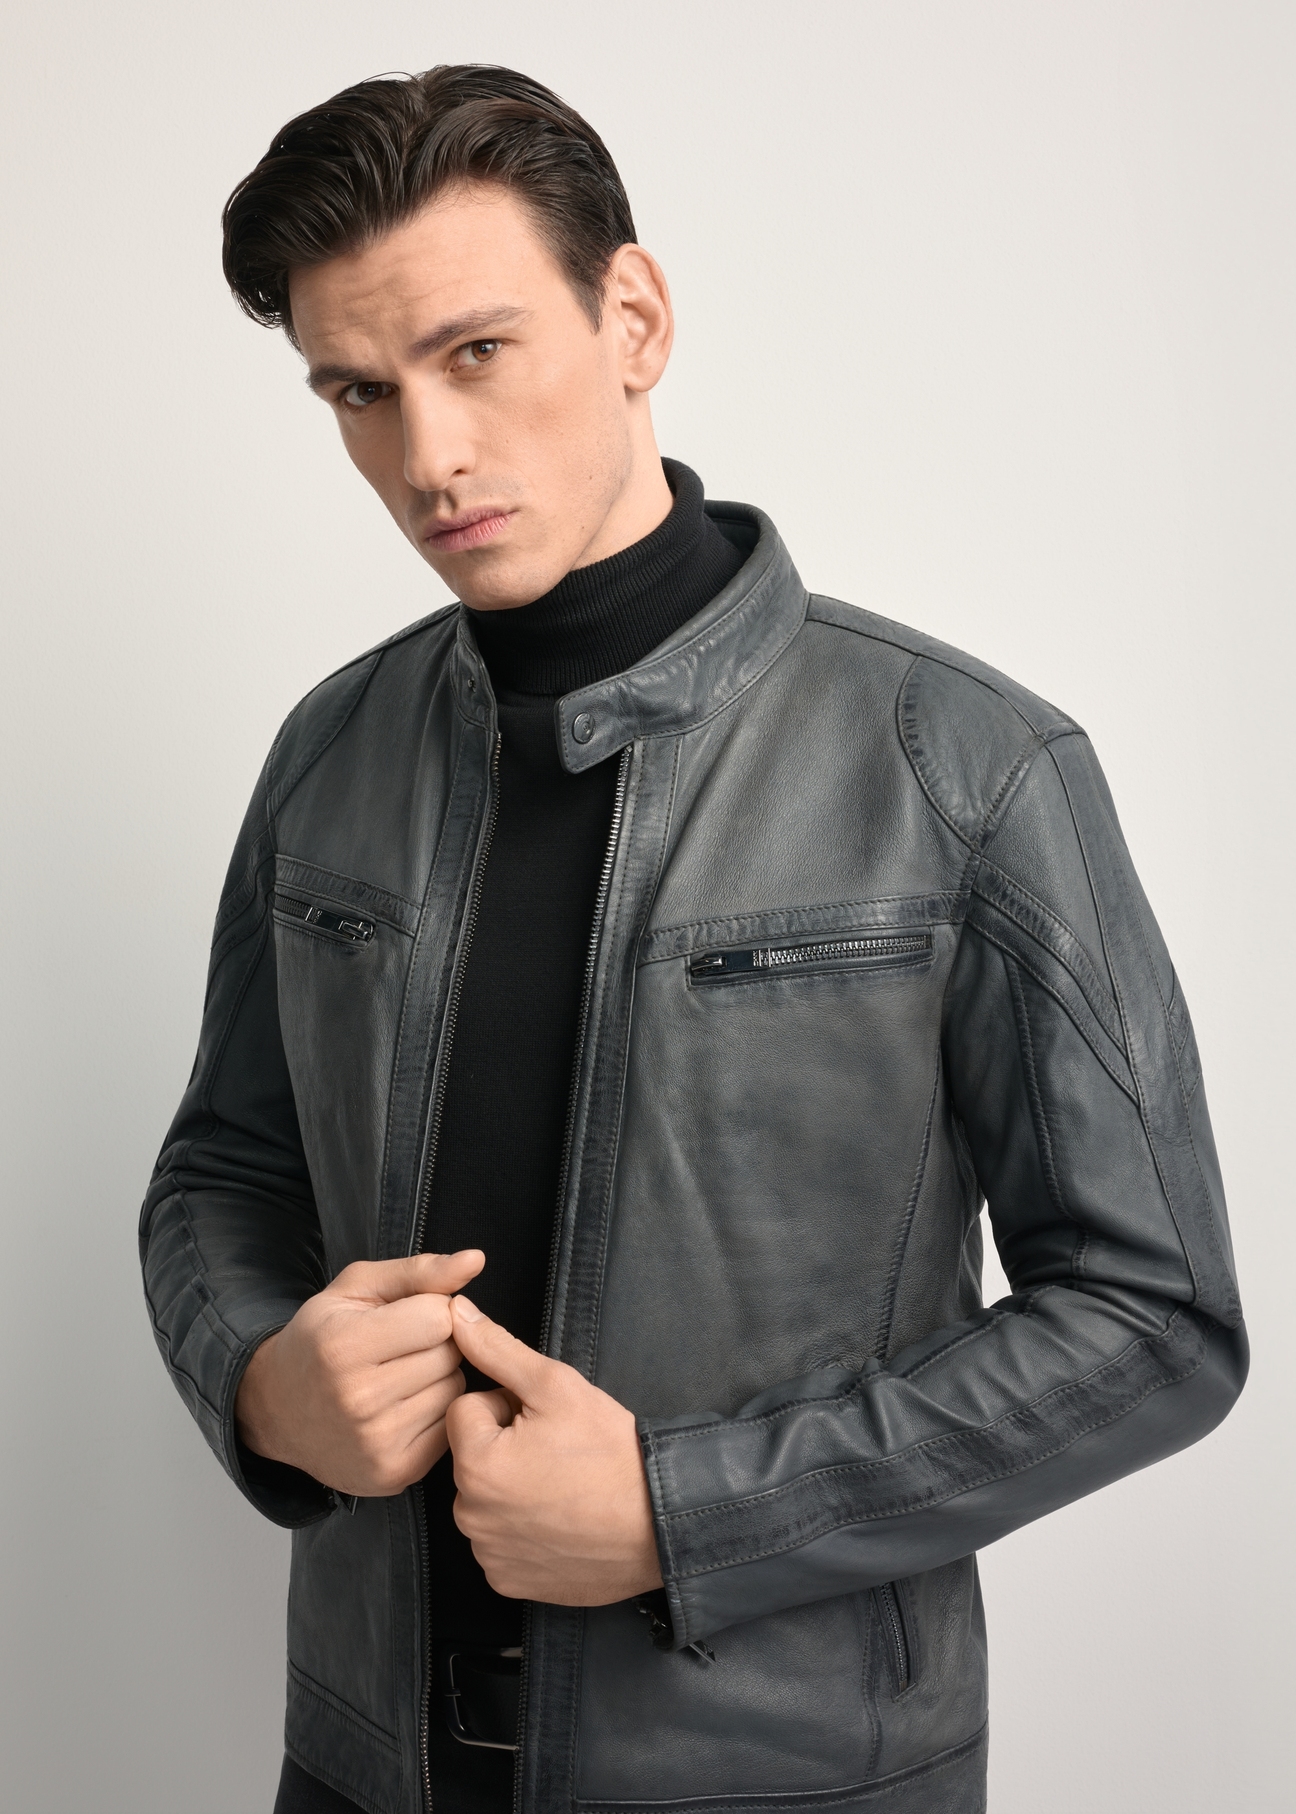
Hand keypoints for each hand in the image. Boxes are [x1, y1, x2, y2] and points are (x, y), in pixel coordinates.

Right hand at [235, 1249, 484, 1496]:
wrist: (278, 1411)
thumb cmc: (321, 1338)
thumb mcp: (357, 1289)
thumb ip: (420, 1271)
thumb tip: (476, 1259)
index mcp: (344, 1346)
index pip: (438, 1316)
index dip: (429, 1309)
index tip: (405, 1316)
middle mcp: (358, 1399)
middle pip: (449, 1354)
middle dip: (436, 1344)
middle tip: (400, 1349)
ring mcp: (377, 1443)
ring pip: (455, 1391)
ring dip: (440, 1379)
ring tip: (400, 1377)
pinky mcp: (394, 1472)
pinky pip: (451, 1428)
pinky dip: (437, 1414)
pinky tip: (405, 1407)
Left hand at [445, 1296, 663, 1605]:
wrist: (659, 1523)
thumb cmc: (611, 1453)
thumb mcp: (556, 1385)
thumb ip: (497, 1348)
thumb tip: (454, 1313)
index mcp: (475, 1463)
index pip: (468, 1410)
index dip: (507, 1406)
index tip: (544, 1422)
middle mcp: (470, 1515)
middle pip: (473, 1456)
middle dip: (506, 1447)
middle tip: (557, 1453)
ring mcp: (489, 1553)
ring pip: (485, 1498)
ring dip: (512, 1488)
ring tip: (562, 1486)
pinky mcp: (507, 1581)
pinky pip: (499, 1541)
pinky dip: (522, 1530)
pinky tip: (559, 1521)